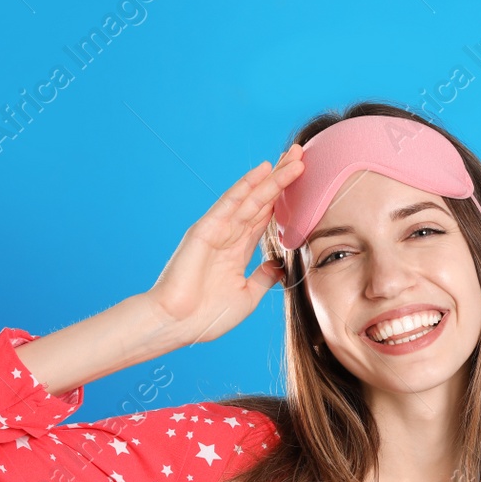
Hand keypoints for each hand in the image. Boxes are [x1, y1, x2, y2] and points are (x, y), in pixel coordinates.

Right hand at [147, 144, 305, 345]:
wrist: (177, 325)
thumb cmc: (206, 316)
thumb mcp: (247, 296)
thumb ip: (263, 278)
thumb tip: (279, 266)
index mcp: (238, 251)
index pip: (266, 218)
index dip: (284, 200)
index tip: (303, 183)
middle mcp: (229, 236)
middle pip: (262, 202)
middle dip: (282, 180)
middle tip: (302, 156)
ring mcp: (217, 231)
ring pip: (251, 198)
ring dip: (273, 179)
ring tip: (293, 158)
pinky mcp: (205, 230)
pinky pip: (229, 204)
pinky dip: (246, 186)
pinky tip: (262, 171)